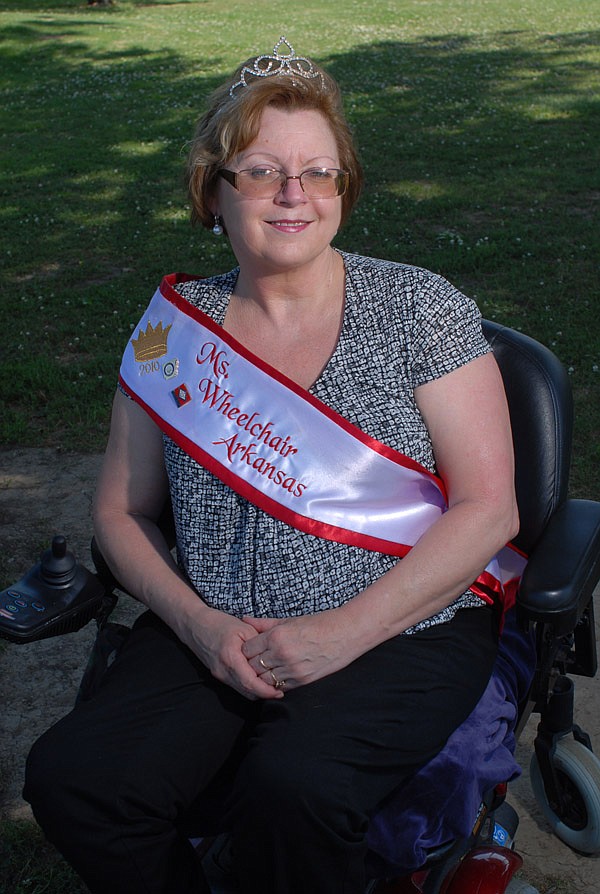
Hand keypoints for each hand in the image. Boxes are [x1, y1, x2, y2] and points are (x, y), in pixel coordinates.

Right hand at [182, 606, 283, 700]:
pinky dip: (247, 686)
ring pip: (241, 691)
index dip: (266, 691)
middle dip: (264, 694)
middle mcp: (223, 670)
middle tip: (280, 690)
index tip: (279, 692)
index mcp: (230, 658)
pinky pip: (235, 685)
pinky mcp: (217, 674)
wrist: (194, 624)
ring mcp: (218, 674)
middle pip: (246, 692)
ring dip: (256, 691)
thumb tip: (273, 659)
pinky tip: (257, 679)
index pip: (250, 683)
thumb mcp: (244, 628)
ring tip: (271, 685)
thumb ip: (258, 645)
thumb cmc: (219, 623)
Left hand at [241, 611, 358, 690]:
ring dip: (262, 675)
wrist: (346, 634)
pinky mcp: (302, 680)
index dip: (246, 649)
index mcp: (277, 636)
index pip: (247, 649)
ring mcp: (292, 669)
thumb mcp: (289, 620)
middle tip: (254, 660)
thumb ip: (264, 623)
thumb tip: (244, 620)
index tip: (250, 648)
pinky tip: (279, 675)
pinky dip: (276, 683)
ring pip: (263, 680)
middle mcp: (282, 654)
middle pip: (253, 666)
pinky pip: (279, 687)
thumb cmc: (319, 624)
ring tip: (266, 669)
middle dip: (251, 663)